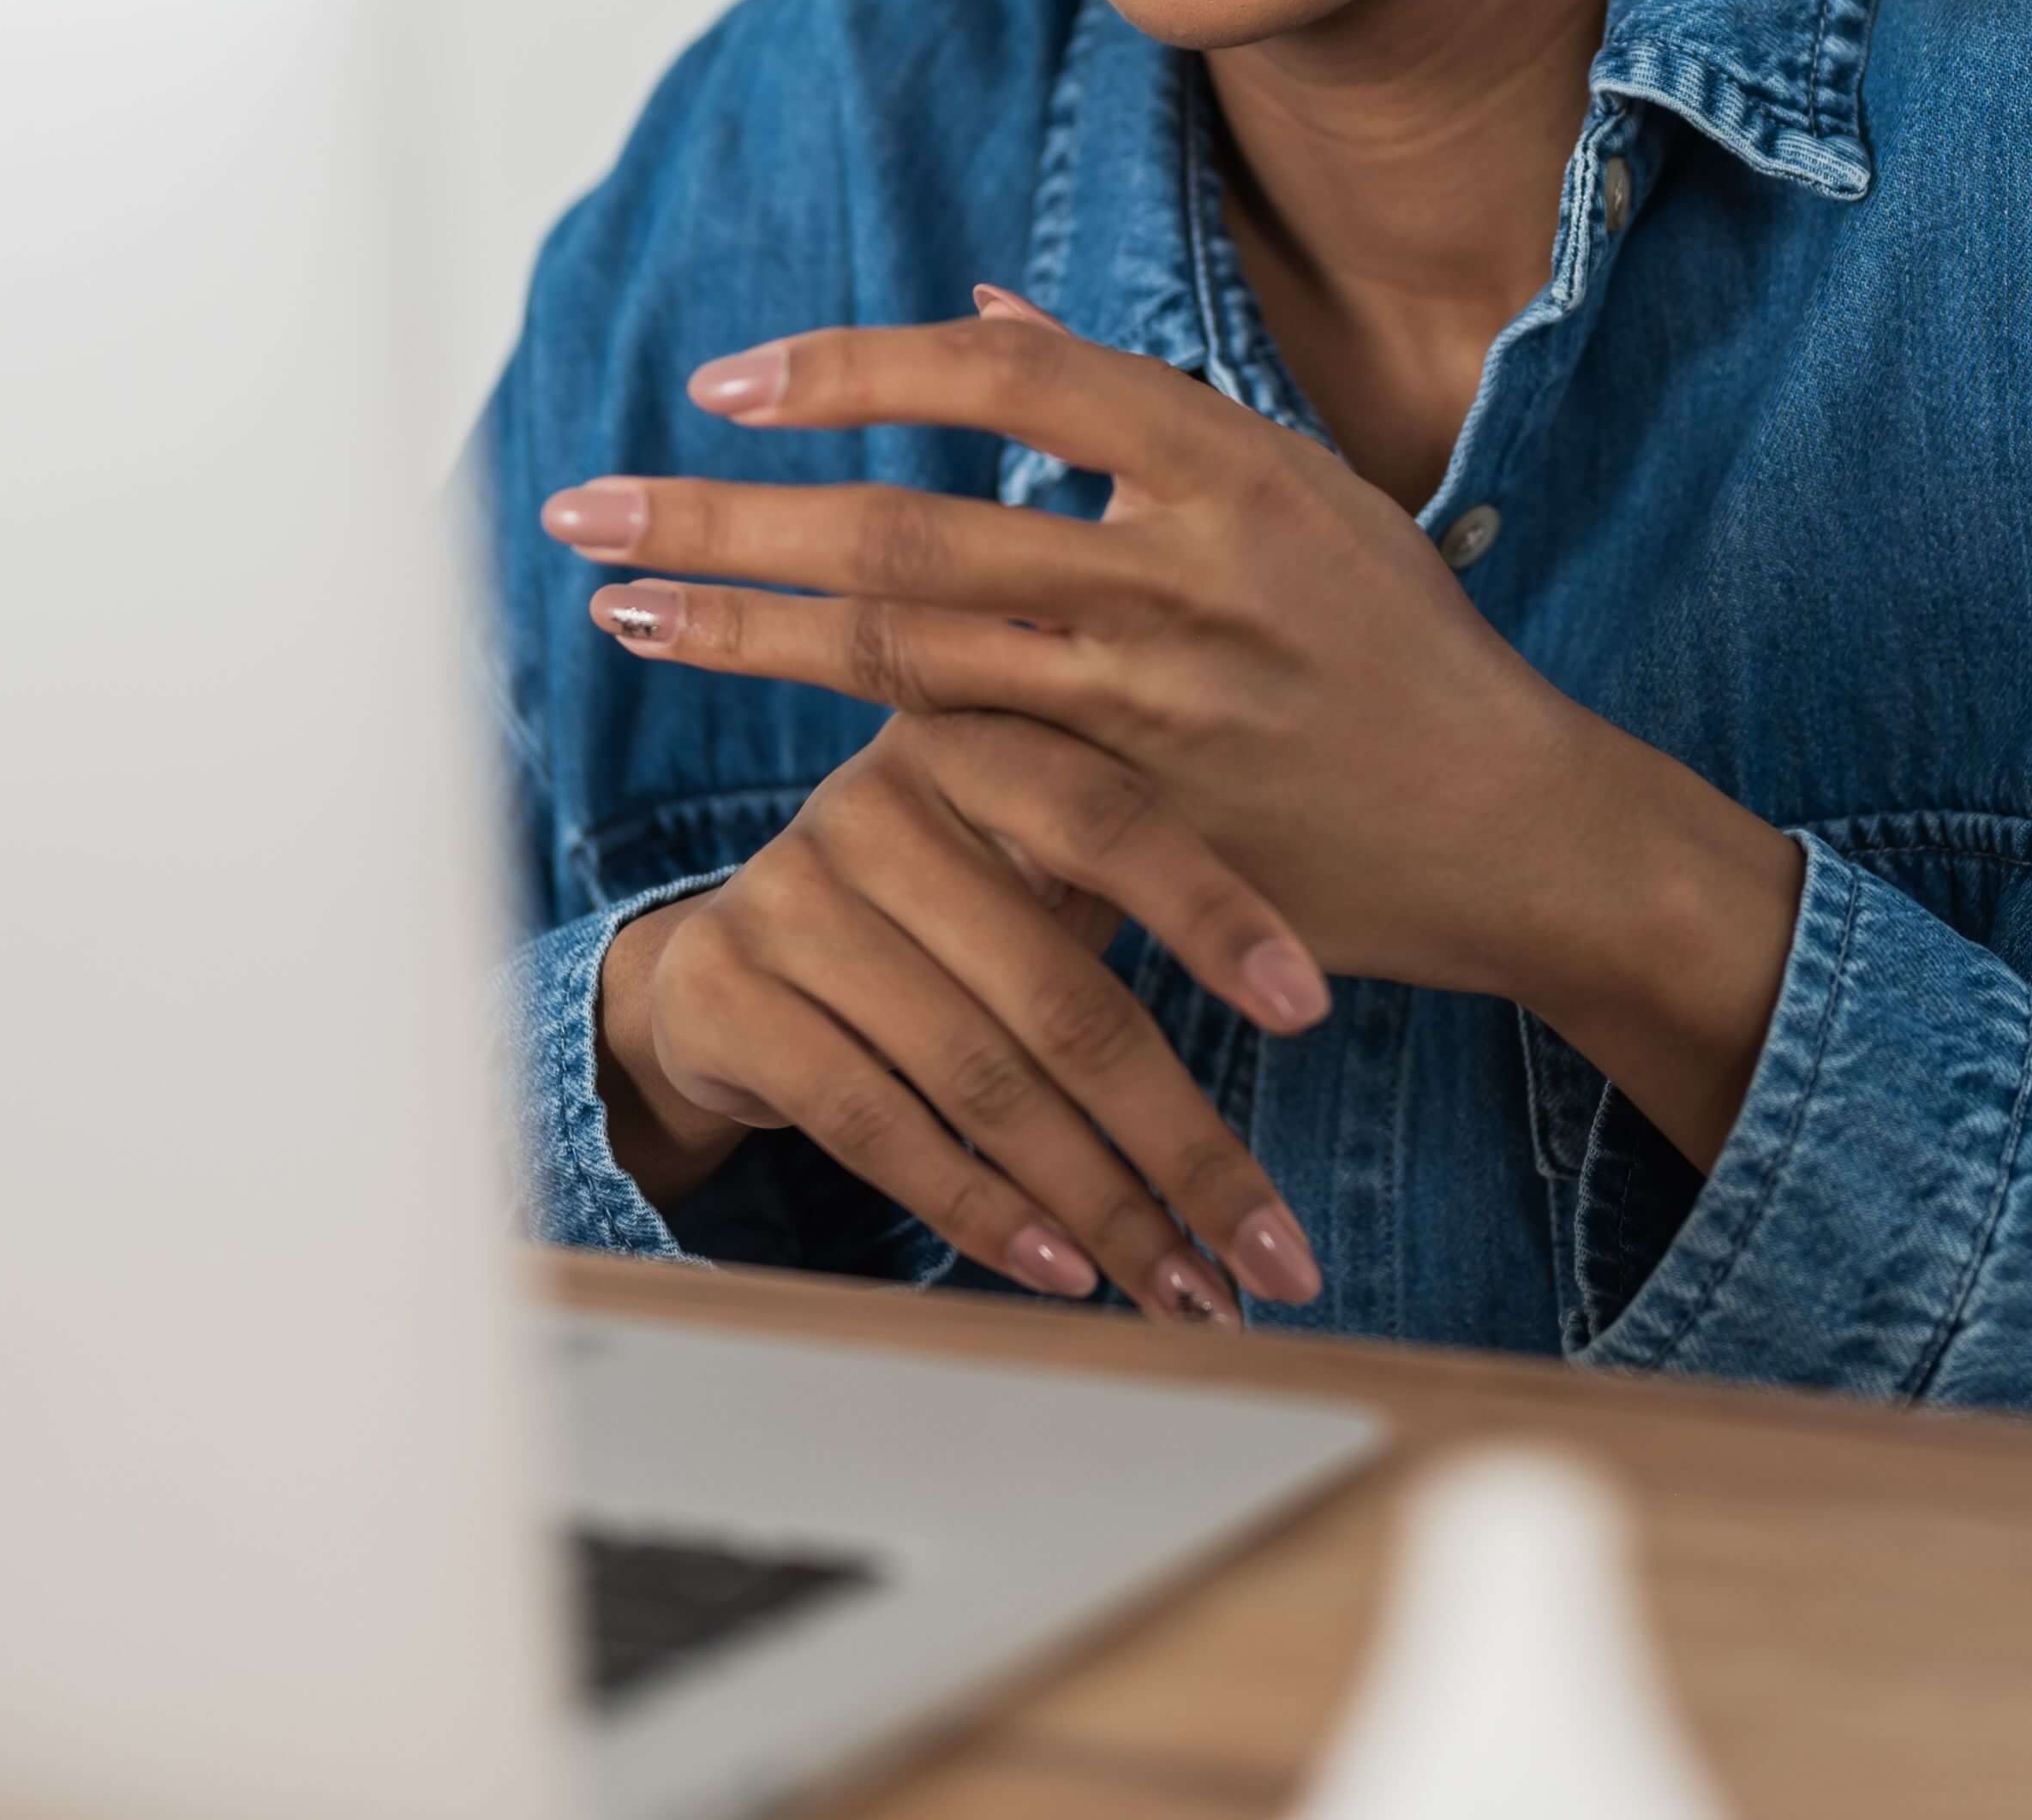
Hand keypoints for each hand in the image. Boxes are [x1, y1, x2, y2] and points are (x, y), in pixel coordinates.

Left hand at [541, 299, 1802, 1166]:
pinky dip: (851, 742)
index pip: (1006, 374)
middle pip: (912, 526)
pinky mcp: (1142, 822)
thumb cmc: (1401, 646)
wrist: (1519, 828)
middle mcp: (1188, 569)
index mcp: (1230, 460)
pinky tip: (754, 715)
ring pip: (907, 654)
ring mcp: (1162, 704)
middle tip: (591, 505)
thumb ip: (1138, 404)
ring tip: (625, 602)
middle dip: (731, 513)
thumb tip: (979, 299)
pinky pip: (969, 774)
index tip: (727, 382)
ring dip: (746, 628)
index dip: (853, 370)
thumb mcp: (1303, 486)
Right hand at [595, 705, 1330, 1322]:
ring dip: (1104, 1206)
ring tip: (1191, 1293)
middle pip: (1061, 996)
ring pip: (982, 1081)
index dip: (1215, 914)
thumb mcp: (1020, 860)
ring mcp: (787, 899)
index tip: (1311, 1013)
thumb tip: (1306, 1004)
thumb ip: (1132, 883)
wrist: (720, 958)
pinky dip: (985, 1211)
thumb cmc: (935, 910)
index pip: (1113, 821)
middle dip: (1184, 1145)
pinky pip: (881, 1126)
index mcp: (974, 737)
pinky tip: (1068, 1274)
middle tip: (1276, 1256)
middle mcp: (874, 804)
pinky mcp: (728, 998)